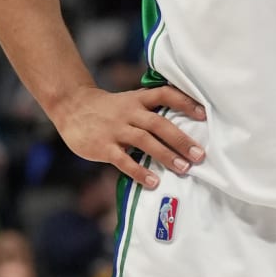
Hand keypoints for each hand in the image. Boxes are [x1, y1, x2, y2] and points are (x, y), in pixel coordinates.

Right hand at [50, 84, 205, 189]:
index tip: (204, 114)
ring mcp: (115, 129)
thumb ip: (150, 111)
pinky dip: (139, 171)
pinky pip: (123, 160)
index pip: (164, 94)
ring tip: (184, 169)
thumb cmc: (107, 109)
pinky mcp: (103, 146)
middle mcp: (129, 112)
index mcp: (137, 99)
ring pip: (144, 141)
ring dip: (165, 155)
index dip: (184, 102)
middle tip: (200, 155)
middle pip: (158, 123)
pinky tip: (153, 182)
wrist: (71, 107)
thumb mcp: (128, 101)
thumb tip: (182, 128)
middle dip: (181, 139)